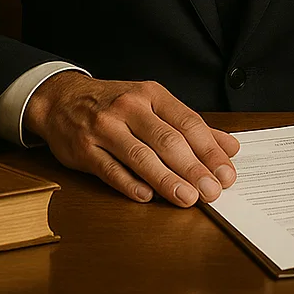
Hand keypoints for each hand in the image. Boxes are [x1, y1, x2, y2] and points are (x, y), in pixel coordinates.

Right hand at [23, 71, 239, 206]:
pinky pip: (109, 169)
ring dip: (166, 180)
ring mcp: (105, 128)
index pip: (188, 123)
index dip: (210, 150)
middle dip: (194, 168)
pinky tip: (147, 197)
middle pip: (168, 140)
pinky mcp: (84, 149)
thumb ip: (191, 126)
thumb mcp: (154, 104)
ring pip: (141, 156)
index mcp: (152, 94)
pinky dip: (129, 184)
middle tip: (213, 191)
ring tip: (187, 198)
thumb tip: (230, 147)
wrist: (63, 98)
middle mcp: (130, 108)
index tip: (227, 173)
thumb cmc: (116, 104)